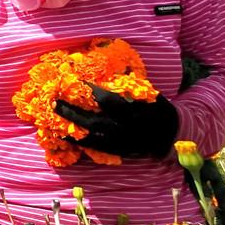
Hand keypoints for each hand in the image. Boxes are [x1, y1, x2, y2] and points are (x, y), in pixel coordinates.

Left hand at [55, 84, 178, 158]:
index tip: (76, 82)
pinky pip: (95, 148)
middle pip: (94, 121)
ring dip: (71, 127)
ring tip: (52, 120)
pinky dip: (79, 142)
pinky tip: (64, 136)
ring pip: (92, 136)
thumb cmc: (157, 109)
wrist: (171, 134)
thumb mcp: (147, 94)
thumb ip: (128, 86)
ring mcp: (121, 142)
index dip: (91, 91)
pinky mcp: (119, 151)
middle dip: (72, 111)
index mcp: (134, 111)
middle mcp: (126, 129)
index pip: (108, 101)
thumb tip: (107, 72)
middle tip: (54, 102)